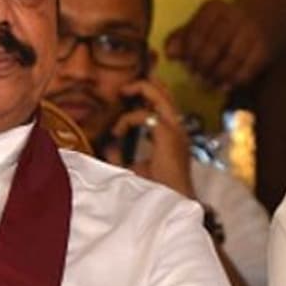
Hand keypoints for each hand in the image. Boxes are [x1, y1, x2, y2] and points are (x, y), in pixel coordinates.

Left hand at [103, 78, 196, 199]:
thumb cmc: (158, 190)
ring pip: (160, 95)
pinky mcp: (167, 135)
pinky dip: (127, 120)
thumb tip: (109, 145)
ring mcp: (174, 129)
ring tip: (122, 92)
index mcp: (172, 135)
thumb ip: (121, 156)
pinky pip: (144, 115)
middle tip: (123, 87)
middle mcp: (176, 128)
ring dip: (139, 89)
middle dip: (144, 82)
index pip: (163, 105)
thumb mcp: (134, 169)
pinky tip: (117, 132)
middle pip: (165, 93)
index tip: (122, 112)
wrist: (173, 203)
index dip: (145, 98)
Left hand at [164, 0, 270, 88]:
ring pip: (231, 59)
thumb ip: (182, 38)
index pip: (197, 33)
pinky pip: (248, 69)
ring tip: (210, 83)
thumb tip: (169, 54)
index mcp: (214, 8)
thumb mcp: (200, 25)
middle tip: (198, 77)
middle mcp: (235, 16)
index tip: (187, 65)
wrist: (261, 18)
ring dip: (218, 75)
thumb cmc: (221, 26)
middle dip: (203, 66)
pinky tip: (225, 86)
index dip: (190, 53)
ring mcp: (252, 32)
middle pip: (214, 46)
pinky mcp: (264, 49)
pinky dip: (234, 81)